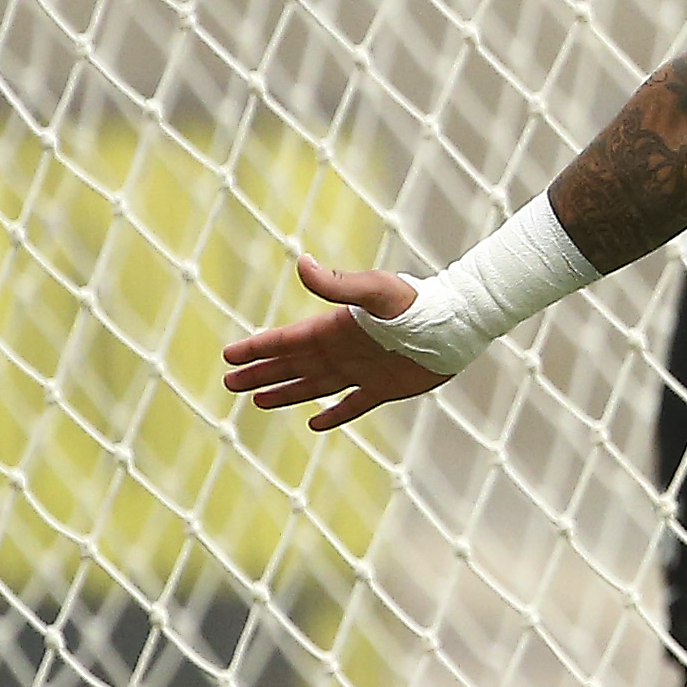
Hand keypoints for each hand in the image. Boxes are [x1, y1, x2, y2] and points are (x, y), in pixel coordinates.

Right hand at [220, 257, 447, 431]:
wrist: (457, 323)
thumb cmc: (418, 303)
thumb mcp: (375, 291)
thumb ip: (338, 284)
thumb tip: (302, 263)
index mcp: (335, 327)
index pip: (287, 340)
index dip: (258, 348)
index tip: (229, 355)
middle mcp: (343, 350)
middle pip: (292, 365)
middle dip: (261, 373)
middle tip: (230, 382)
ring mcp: (362, 370)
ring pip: (314, 386)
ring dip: (286, 392)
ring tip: (257, 400)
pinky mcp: (385, 388)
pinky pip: (353, 405)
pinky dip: (334, 415)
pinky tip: (314, 423)